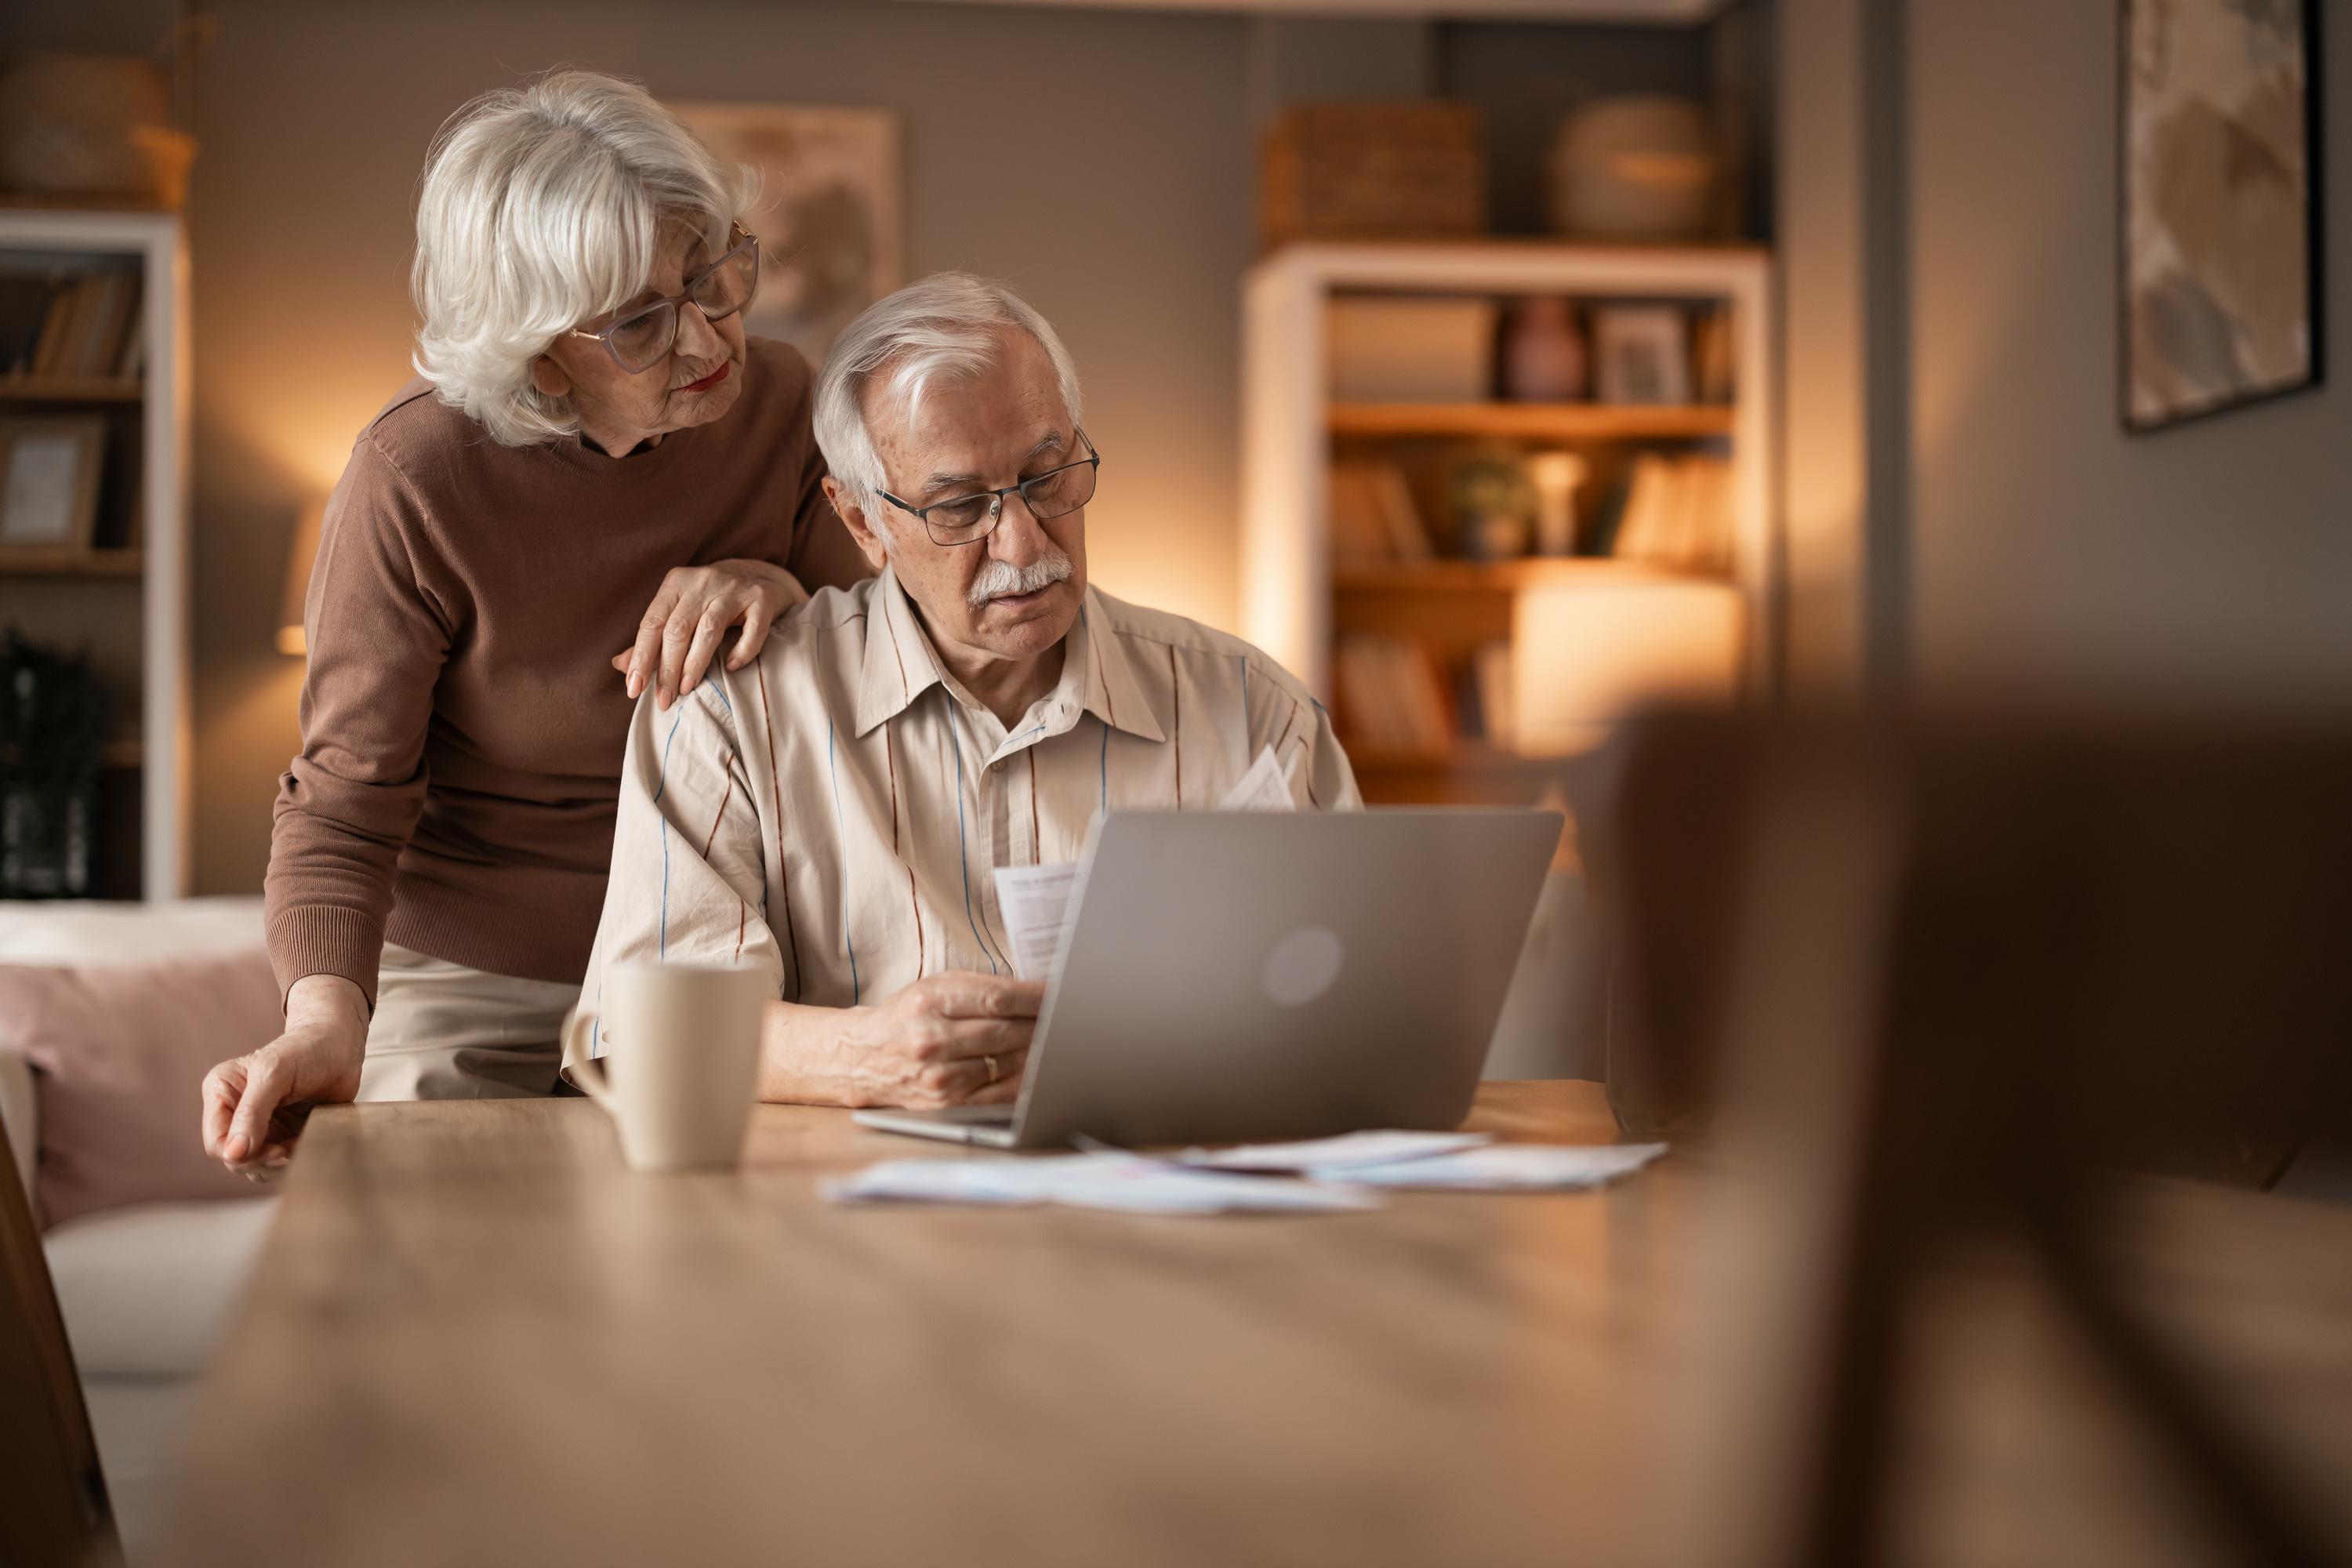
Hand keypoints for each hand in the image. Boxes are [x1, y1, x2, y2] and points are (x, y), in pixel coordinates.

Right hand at [200, 974, 367, 1180]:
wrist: (340, 1048)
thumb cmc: (306, 1050)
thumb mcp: (274, 1074)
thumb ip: (252, 1113)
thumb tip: (233, 1153)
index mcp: (222, 1092)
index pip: (216, 1141)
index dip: (239, 1154)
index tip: (274, 1150)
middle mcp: (234, 1112)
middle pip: (234, 1159)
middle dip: (262, 1160)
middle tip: (288, 1151)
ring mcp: (258, 1126)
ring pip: (254, 1167)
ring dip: (277, 1164)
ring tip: (300, 1142)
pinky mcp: (280, 1136)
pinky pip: (275, 1164)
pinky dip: (291, 1162)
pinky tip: (305, 1143)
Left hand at [613, 560, 810, 709]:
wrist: (761, 576)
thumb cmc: (712, 601)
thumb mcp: (680, 610)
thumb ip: (653, 638)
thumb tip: (620, 664)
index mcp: (676, 583)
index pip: (652, 623)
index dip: (641, 657)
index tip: (634, 689)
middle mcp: (703, 582)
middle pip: (678, 629)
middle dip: (667, 669)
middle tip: (664, 700)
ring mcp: (734, 590)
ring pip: (709, 629)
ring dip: (695, 663)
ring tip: (686, 689)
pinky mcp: (762, 601)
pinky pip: (752, 630)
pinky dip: (741, 651)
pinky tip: (731, 668)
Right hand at [780, 972, 1045, 1108]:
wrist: (862, 1058)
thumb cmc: (907, 1017)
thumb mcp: (935, 988)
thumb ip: (982, 989)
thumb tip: (1039, 994)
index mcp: (930, 1001)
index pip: (997, 998)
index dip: (1036, 998)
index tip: (1063, 995)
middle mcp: (932, 1040)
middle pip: (1005, 1032)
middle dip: (1042, 1025)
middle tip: (1070, 1019)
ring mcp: (938, 1076)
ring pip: (1006, 1063)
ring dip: (1037, 1052)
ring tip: (1057, 1042)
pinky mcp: (945, 1104)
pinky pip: (998, 1094)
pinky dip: (1023, 1082)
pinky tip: (1037, 1070)